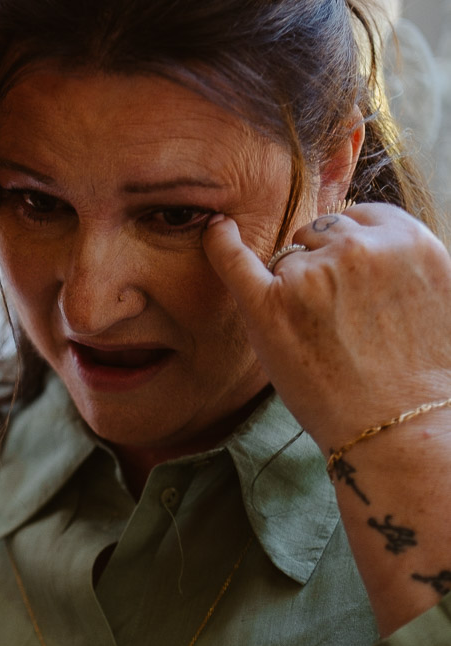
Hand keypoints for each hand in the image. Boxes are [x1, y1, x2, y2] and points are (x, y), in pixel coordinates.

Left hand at [202, 203, 450, 450]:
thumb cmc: (418, 371)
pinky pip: (234, 258)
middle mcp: (359, 247)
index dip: (351, 249)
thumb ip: (399, 258)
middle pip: (321, 233)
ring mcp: (311, 274)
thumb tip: (364, 232)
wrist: (401, 428)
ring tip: (323, 336)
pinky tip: (216, 230)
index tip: (355, 283)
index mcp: (408, 239)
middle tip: (341, 320)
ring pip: (289, 258)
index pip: (360, 218)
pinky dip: (220, 242)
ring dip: (295, 286)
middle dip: (324, 265)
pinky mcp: (269, 305)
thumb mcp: (435, 292)